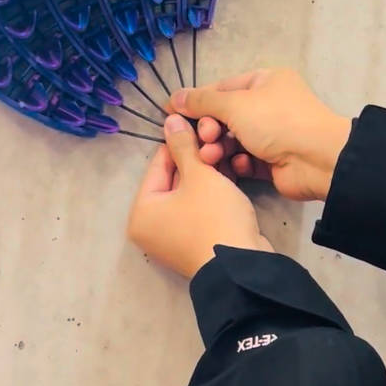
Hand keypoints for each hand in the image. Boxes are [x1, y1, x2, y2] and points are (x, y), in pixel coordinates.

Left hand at [127, 114, 273, 278]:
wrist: (244, 266)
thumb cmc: (213, 217)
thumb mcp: (200, 175)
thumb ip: (183, 146)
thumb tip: (170, 119)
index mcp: (142, 212)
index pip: (159, 163)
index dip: (180, 141)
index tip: (199, 123)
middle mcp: (153, 226)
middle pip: (174, 178)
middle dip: (198, 159)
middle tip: (217, 138)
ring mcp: (175, 236)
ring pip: (191, 192)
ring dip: (209, 173)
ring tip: (228, 151)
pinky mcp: (197, 240)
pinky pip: (201, 207)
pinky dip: (214, 192)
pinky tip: (233, 171)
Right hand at [168, 69, 350, 201]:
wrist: (317, 160)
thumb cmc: (277, 121)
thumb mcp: (236, 104)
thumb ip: (202, 101)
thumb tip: (175, 97)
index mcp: (264, 82)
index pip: (222, 88)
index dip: (196, 101)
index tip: (171, 113)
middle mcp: (267, 105)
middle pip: (225, 116)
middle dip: (210, 128)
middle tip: (206, 138)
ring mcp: (271, 134)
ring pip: (232, 139)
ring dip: (219, 148)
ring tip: (213, 156)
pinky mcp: (272, 161)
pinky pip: (245, 159)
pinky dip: (238, 162)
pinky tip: (237, 166)